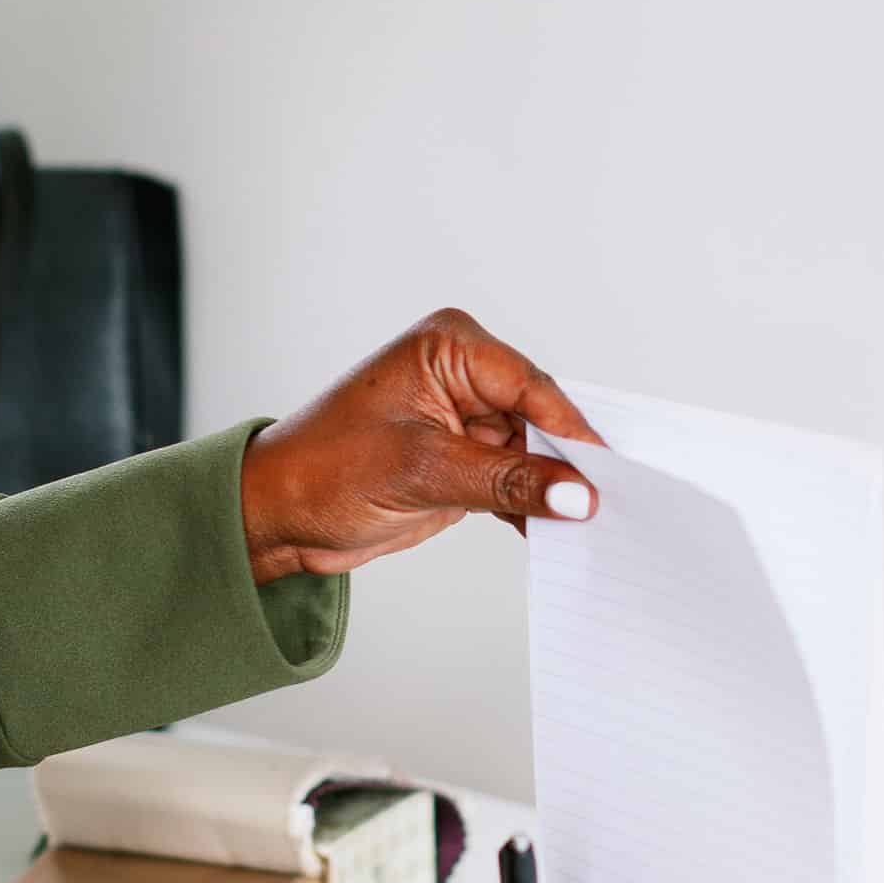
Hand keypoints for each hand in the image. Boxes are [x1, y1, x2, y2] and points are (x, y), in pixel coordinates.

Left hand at [238, 307, 604, 583]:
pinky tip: (555, 535)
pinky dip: (531, 507)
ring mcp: (464, 420)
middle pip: (540, 417)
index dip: (571, 431)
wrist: (276, 515)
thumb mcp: (423, 472)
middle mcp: (461, 374)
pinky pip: (514, 481)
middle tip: (607, 506)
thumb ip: (507, 481)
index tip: (606, 474)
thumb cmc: (322, 470)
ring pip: (533, 454)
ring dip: (552, 491)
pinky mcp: (462, 461)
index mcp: (449, 347)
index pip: (531, 384)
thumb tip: (577, 493)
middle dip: (566, 462)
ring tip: (586, 528)